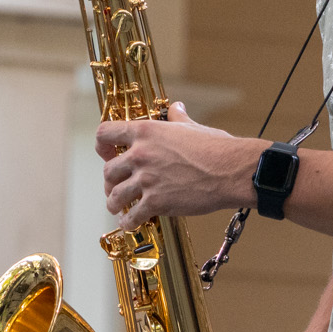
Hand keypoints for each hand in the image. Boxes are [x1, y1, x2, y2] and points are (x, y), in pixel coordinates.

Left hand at [97, 102, 259, 228]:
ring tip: (117, 208)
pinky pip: (132, 216)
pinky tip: (130, 223)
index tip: (106, 153)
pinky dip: (128, 222)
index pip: (105, 134)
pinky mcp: (156, 202)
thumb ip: (176, 118)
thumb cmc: (215, 148)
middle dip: (110, 181)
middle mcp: (140, 155)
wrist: (231, 171)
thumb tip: (175, 108)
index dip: (102, 146)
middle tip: (115, 187)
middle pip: (108, 170)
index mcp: (145, 132)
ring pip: (115, 195)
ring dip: (114, 203)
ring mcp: (146, 179)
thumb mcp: (191, 126)